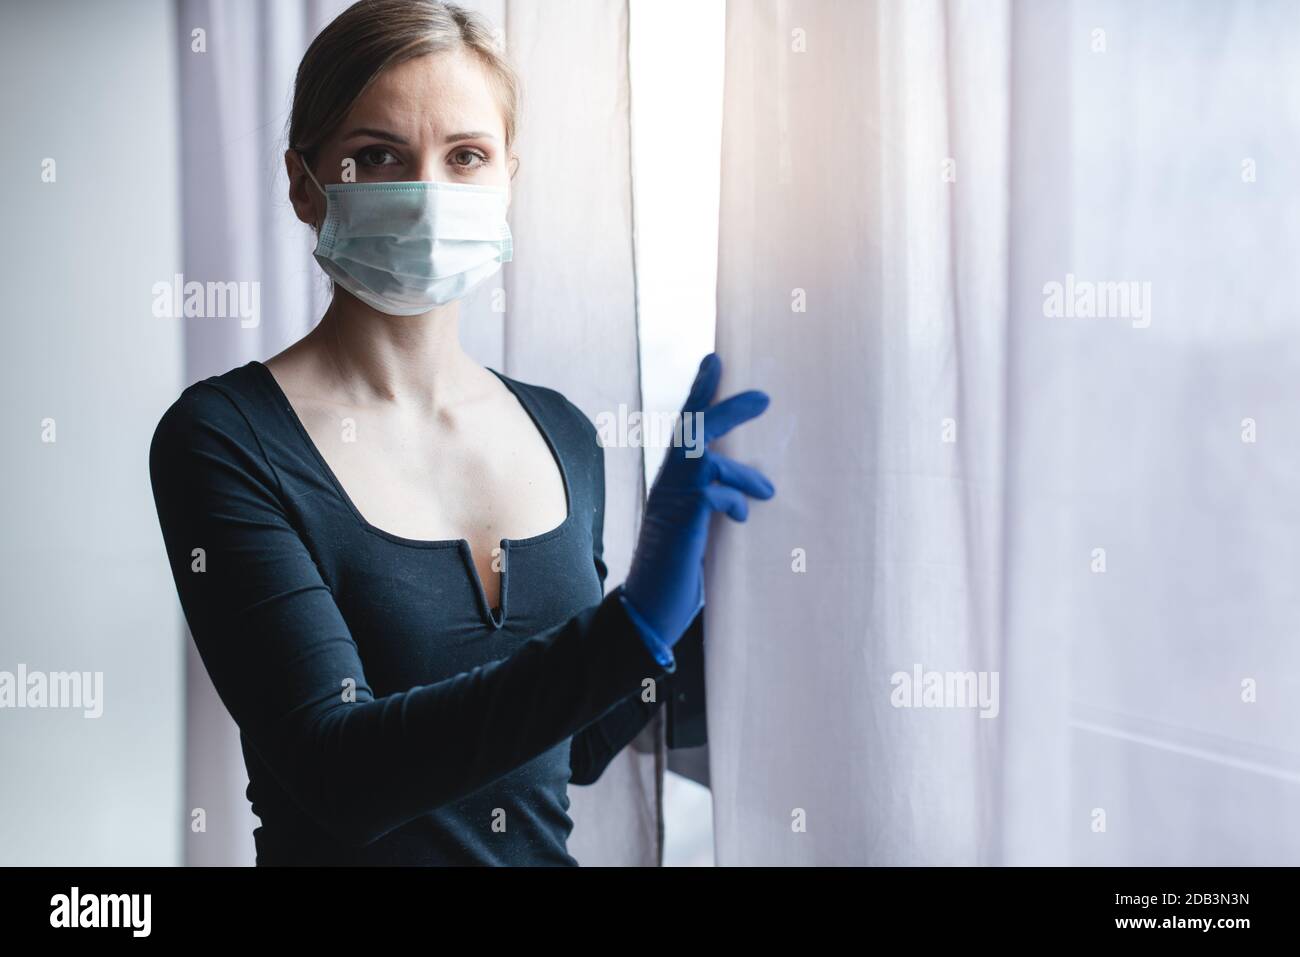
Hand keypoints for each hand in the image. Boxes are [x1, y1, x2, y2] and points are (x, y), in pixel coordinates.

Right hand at [619, 352, 774, 665]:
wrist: (650, 608)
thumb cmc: (676, 572)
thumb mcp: (701, 531)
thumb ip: (715, 505)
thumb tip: (751, 493)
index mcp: (674, 483)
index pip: (687, 429)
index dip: (701, 393)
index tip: (715, 361)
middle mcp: (669, 484)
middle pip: (694, 429)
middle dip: (726, 406)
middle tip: (764, 396)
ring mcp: (672, 499)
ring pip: (707, 457)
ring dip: (744, 471)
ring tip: (770, 491)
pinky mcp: (683, 518)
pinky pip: (713, 492)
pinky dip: (734, 500)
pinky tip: (742, 519)